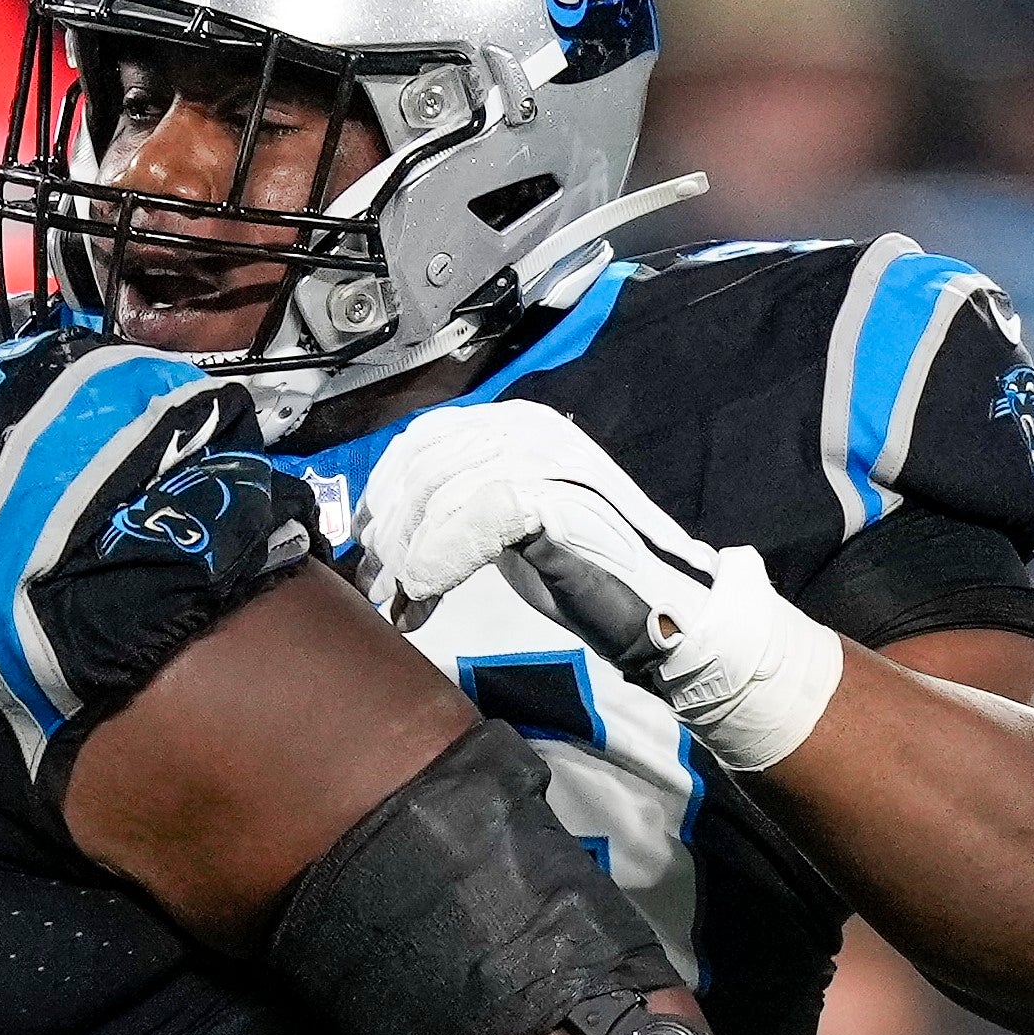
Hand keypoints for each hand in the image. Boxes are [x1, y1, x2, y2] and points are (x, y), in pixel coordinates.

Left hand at [355, 401, 842, 771]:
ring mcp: (546, 457)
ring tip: (403, 600)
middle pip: (421, 466)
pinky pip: (473, 517)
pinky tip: (427, 595)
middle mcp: (529, 427)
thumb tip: (387, 531)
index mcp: (515, 424)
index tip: (367, 551)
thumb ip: (460, 509)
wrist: (666, 610)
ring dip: (406, 553)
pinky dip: (438, 559)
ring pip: (438, 491)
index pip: (420, 441)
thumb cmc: (588, 574)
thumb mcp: (510, 526)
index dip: (383, 495)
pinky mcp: (555, 496)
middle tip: (376, 588)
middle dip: (388, 531)